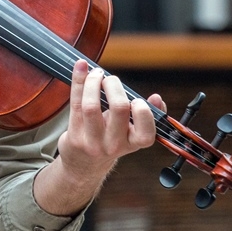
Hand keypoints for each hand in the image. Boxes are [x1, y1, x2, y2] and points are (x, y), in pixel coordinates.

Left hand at [34, 60, 164, 215]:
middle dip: (115, 85)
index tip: (137, 99)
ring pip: (91, 105)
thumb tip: (157, 98)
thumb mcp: (132, 133)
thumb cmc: (111, 139)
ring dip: (94, 81)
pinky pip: (75, 102)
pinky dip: (78, 80)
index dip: (143, 112)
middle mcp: (114, 145)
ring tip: (96, 74)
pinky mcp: (74, 135)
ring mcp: (92, 141)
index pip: (145, 132)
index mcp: (133, 143)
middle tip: (110, 79)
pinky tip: (80, 67)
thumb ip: (145, 115)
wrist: (83, 163)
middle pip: (119, 108)